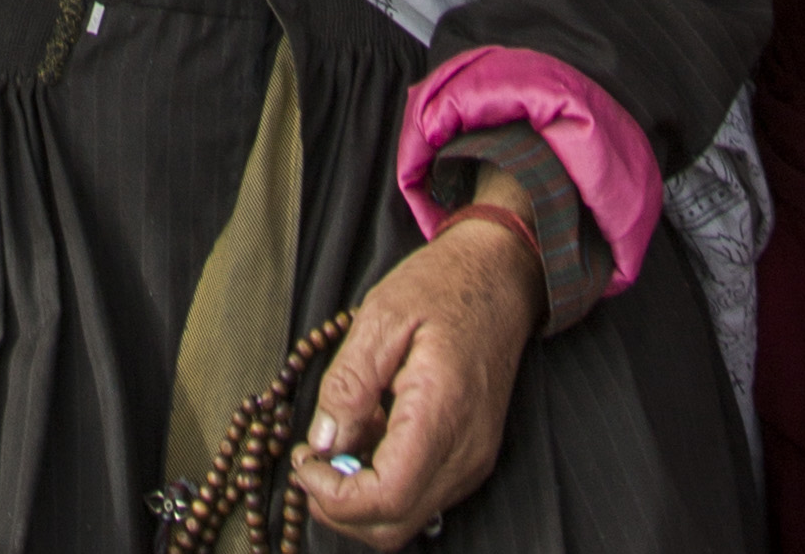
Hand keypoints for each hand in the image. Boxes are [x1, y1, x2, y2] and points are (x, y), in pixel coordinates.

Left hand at [298, 197, 540, 540]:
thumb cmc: (444, 286)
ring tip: (342, 436)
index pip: (386, 498)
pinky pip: (422, 494)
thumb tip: (322, 443)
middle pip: (394, 526)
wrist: (499, 277)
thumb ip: (348, 384)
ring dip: (361, 497)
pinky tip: (371, 433)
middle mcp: (465, 453)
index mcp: (442, 414)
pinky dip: (385, 482)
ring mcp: (472, 461)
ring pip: (406, 518)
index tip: (304, 461)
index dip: (334, 496)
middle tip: (310, 461)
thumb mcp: (381, 317)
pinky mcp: (471, 458)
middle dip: (340, 508)